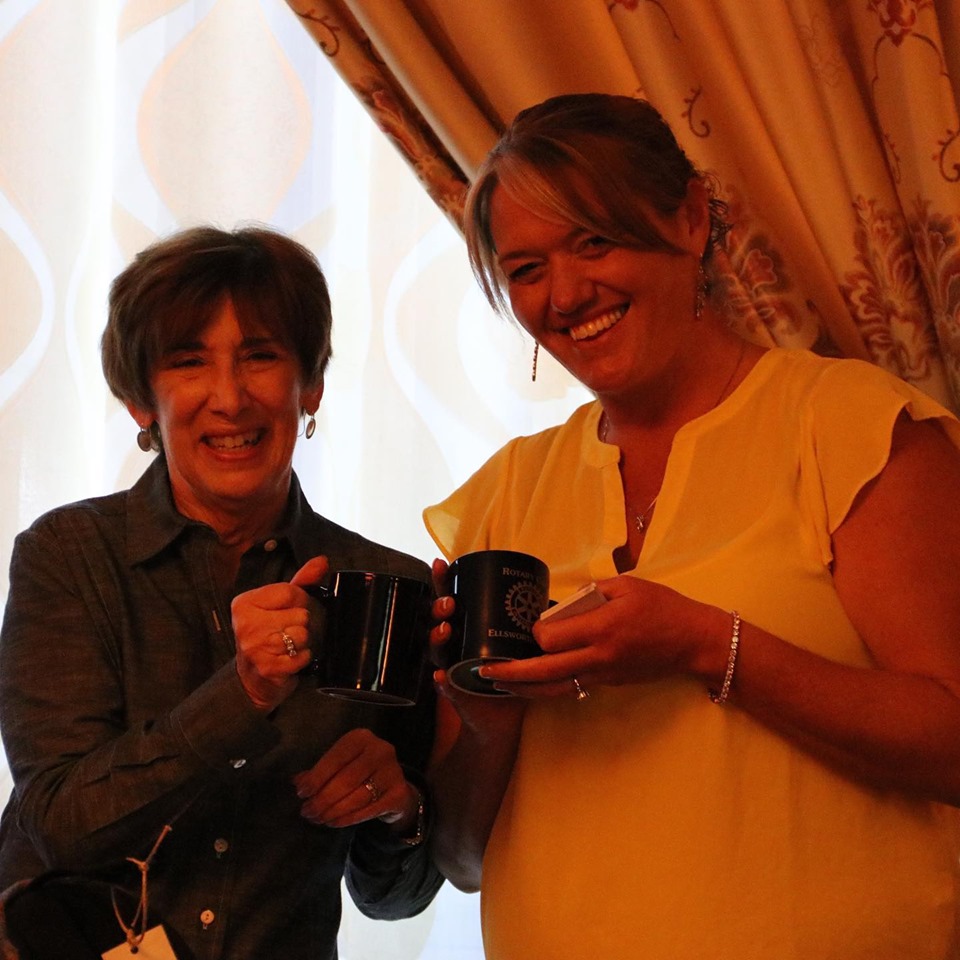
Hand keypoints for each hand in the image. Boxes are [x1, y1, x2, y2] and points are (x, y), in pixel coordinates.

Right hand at [233, 555, 328, 711]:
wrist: (253, 676)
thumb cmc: (268, 634)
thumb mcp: (280, 604)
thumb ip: (301, 581)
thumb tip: (322, 561)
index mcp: (244, 603)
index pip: (290, 592)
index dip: (302, 600)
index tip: (294, 609)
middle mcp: (245, 624)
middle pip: (300, 615)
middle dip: (302, 624)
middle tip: (289, 630)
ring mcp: (254, 647)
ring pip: (302, 635)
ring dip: (303, 642)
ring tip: (289, 645)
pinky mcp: (267, 668)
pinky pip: (301, 656)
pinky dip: (302, 658)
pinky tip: (290, 658)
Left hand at [293, 728, 419, 831]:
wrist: (395, 785)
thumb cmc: (360, 772)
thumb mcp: (341, 765)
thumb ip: (320, 772)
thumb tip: (297, 782)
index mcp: (361, 738)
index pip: (336, 758)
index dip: (317, 777)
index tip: (301, 794)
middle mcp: (380, 750)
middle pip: (346, 779)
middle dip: (323, 798)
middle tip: (307, 812)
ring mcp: (392, 771)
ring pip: (357, 796)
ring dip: (333, 811)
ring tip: (318, 819)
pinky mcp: (398, 793)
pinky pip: (368, 810)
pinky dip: (348, 818)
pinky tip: (334, 822)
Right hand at [427, 558, 526, 734]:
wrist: (502, 716)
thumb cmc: (508, 673)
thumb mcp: (516, 642)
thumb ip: (524, 621)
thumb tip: (546, 595)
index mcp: (465, 628)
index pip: (450, 599)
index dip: (443, 582)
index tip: (442, 564)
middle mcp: (453, 644)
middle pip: (437, 620)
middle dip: (439, 608)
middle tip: (450, 603)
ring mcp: (449, 667)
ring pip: (436, 649)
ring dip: (437, 637)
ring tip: (446, 629)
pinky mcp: (452, 691)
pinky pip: (443, 685)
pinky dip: (440, 680)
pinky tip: (439, 676)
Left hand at [479, 576, 727, 697]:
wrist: (695, 641)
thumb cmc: (663, 606)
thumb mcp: (627, 586)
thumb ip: (591, 592)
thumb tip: (560, 603)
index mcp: (602, 628)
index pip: (552, 639)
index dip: (534, 633)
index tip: (531, 626)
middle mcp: (600, 656)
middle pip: (546, 671)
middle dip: (512, 673)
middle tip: (484, 671)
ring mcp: (604, 674)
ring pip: (556, 688)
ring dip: (525, 688)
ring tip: (499, 685)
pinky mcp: (609, 684)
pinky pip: (573, 688)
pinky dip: (548, 688)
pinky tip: (531, 685)